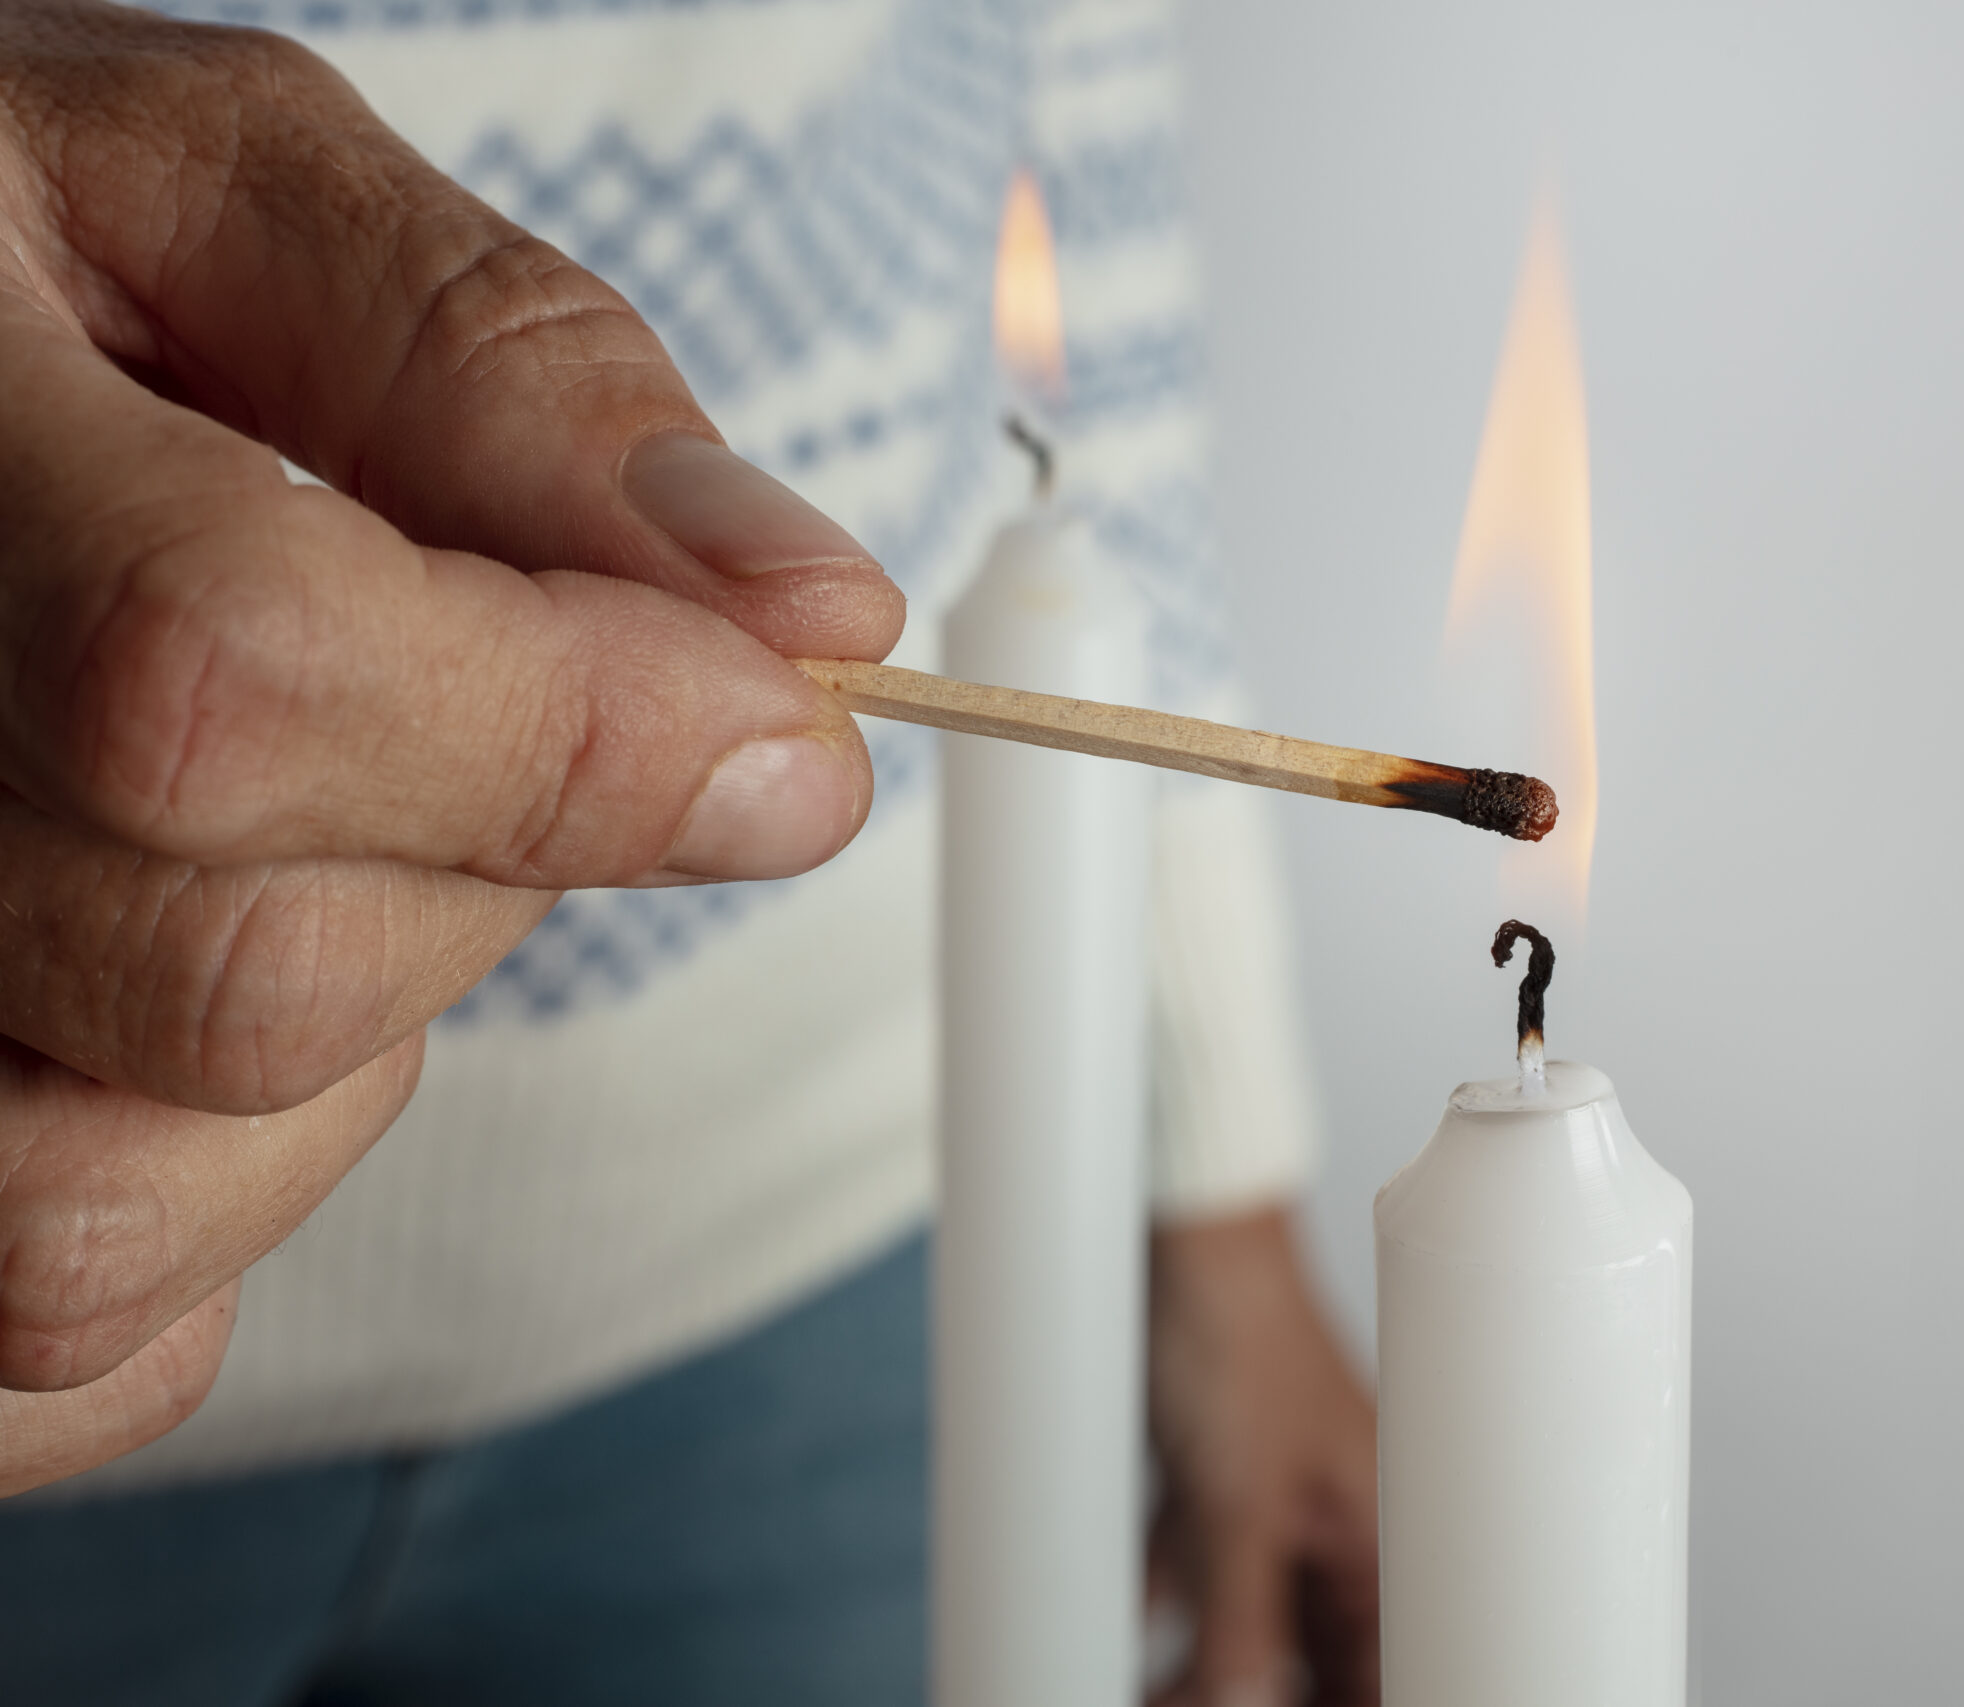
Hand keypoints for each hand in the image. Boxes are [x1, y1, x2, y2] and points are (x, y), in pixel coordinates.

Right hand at [0, 0, 902, 1494]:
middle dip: (480, 864)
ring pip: (125, 1213)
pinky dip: (214, 1229)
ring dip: (335, 1065)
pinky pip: (63, 1352)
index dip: (574, 737)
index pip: (232, 683)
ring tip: (282, 848)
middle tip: (454, 712)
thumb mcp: (219, 198)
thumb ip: (504, 374)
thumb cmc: (1, 262)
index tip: (787, 721)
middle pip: (245, 974)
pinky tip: (177, 1022)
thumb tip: (809, 611)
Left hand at [1147, 1208, 1380, 1706]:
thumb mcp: (1240, 1506)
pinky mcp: (1212, 1476)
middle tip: (1193, 1701)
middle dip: (1249, 1686)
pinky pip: (1192, 1563)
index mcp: (1377, 1534)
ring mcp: (1271, 1500)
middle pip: (1303, 1647)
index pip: (1377, 1660)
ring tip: (1150, 1685)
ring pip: (1243, 1612)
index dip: (1340, 1698)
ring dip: (1198, 1653)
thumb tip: (1240, 1701)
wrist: (1186, 1242)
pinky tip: (1130, 1620)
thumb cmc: (1249, 1332)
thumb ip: (1242, 1620)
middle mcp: (1334, 1522)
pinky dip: (1163, 1594)